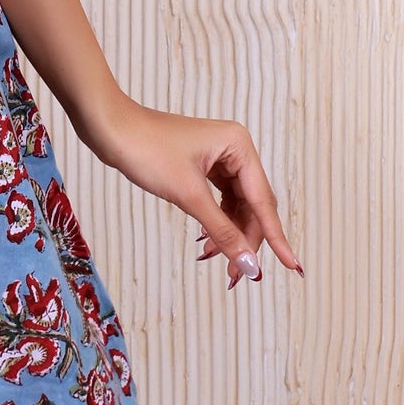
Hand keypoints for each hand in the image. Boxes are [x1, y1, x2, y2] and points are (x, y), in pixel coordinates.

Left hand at [92, 97, 301, 289]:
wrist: (109, 128)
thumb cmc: (146, 149)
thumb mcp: (188, 196)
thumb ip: (222, 232)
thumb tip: (249, 265)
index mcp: (240, 146)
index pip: (264, 202)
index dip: (277, 238)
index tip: (294, 266)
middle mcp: (236, 149)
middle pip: (253, 206)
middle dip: (245, 240)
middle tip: (236, 276)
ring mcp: (219, 157)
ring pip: (236, 207)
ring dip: (228, 234)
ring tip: (213, 259)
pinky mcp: (202, 166)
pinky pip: (219, 200)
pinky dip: (215, 222)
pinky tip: (206, 242)